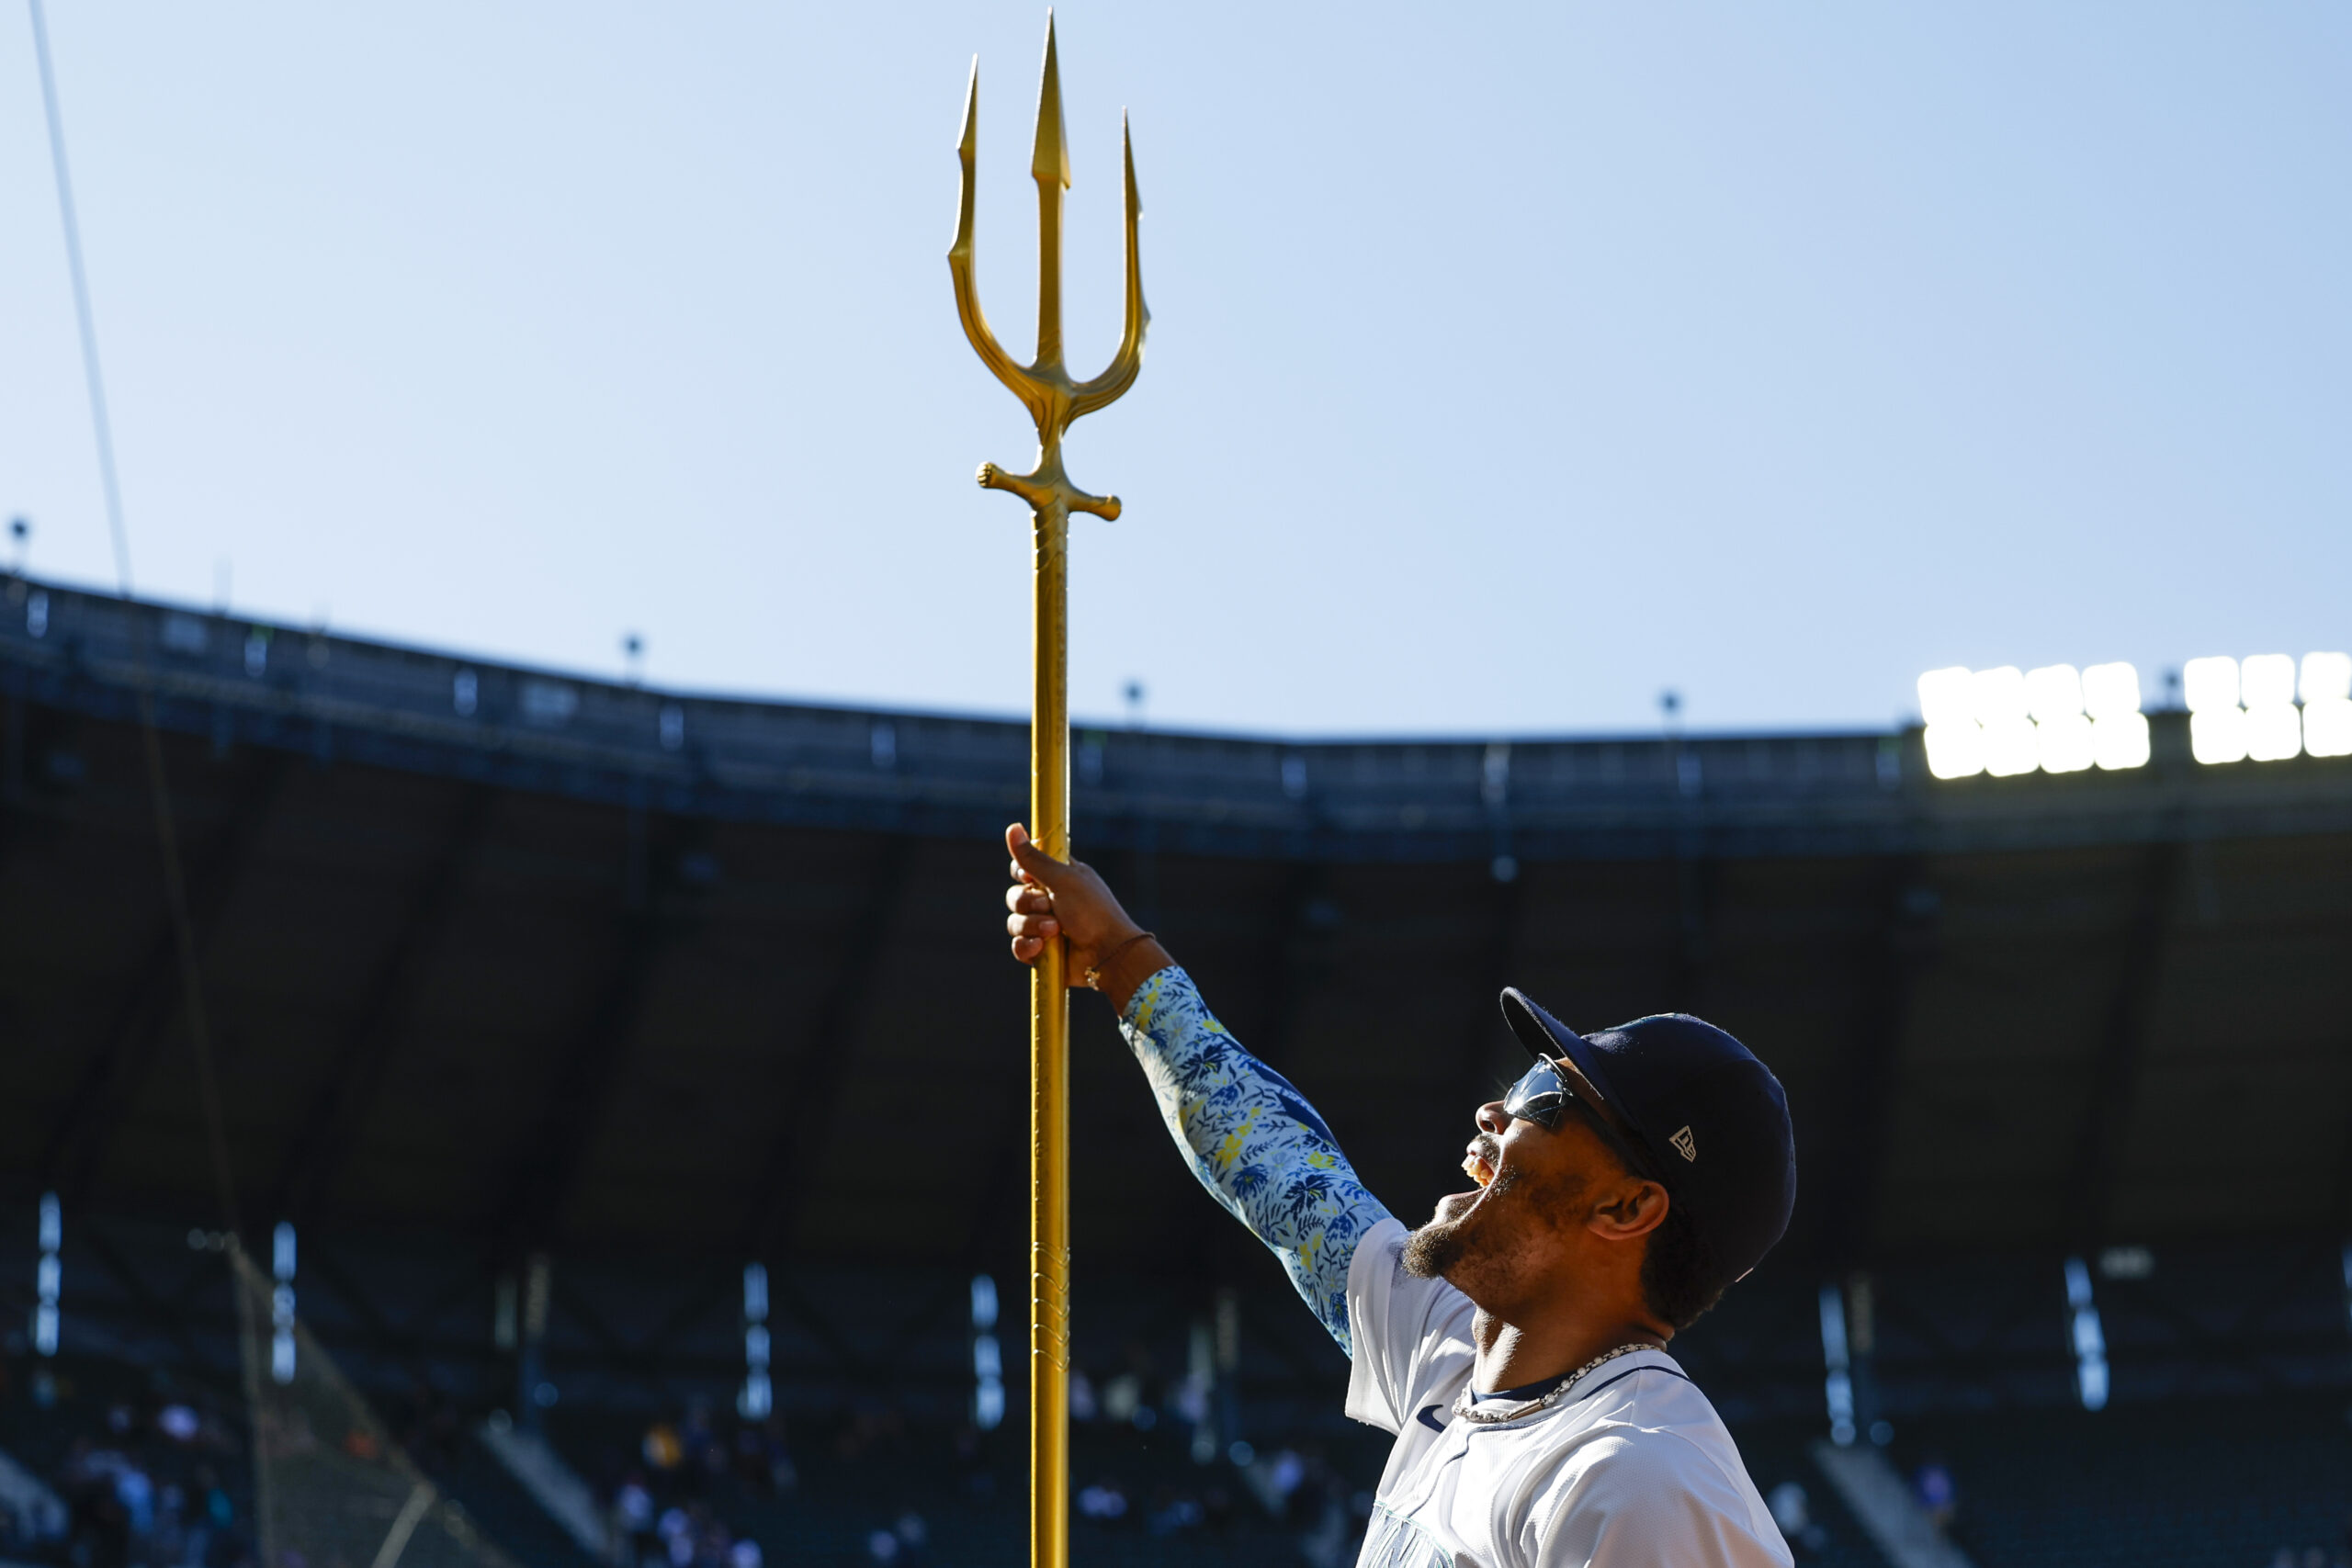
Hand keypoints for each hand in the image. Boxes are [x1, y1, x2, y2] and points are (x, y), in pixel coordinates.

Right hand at [1004, 823, 1161, 1001]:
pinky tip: (1041, 948)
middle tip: (1048, 905)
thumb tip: (1012, 827)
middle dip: (1027, 903)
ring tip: (1055, 930)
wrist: (1108, 952)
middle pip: (1014, 896)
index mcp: (1058, 877)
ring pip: (1014, 922)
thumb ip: (1034, 858)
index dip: (1022, 872)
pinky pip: (1018, 946)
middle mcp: (1050, 900)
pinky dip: (1028, 947)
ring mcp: (1044, 927)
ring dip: (1032, 926)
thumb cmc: (1092, 910)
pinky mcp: (1041, 951)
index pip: (1024, 868)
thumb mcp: (1063, 879)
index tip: (1030, 876)